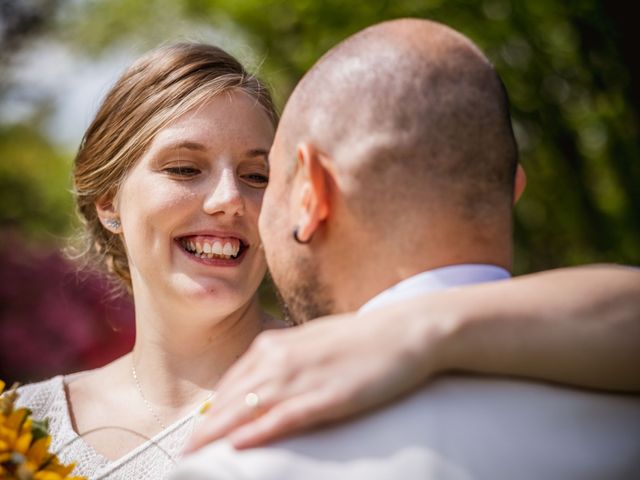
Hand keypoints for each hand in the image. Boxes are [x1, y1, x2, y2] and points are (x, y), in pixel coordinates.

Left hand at [184, 305, 449, 451]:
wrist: (401, 332)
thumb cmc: (359, 339)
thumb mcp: (311, 342)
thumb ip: (283, 359)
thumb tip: (262, 380)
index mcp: (274, 345)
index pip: (230, 385)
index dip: (209, 413)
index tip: (195, 434)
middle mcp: (279, 359)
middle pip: (230, 400)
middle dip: (204, 430)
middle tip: (183, 454)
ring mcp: (300, 377)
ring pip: (246, 411)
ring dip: (216, 436)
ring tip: (194, 457)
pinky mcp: (324, 397)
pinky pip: (282, 418)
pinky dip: (257, 432)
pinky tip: (237, 445)